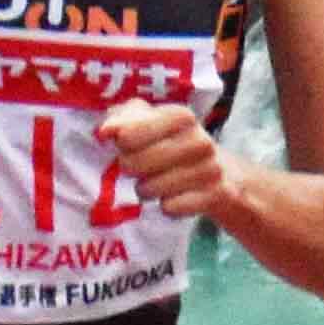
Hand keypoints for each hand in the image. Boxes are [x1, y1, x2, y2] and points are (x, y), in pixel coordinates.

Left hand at [99, 99, 236, 220]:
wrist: (218, 174)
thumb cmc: (171, 143)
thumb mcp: (149, 121)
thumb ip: (122, 119)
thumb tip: (104, 131)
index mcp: (181, 116)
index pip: (128, 134)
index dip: (120, 143)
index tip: (125, 143)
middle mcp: (199, 141)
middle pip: (134, 164)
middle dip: (129, 168)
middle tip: (138, 166)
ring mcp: (209, 169)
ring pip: (149, 189)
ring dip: (146, 189)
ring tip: (157, 181)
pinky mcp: (213, 196)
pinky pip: (169, 208)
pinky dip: (166, 205)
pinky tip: (175, 195)